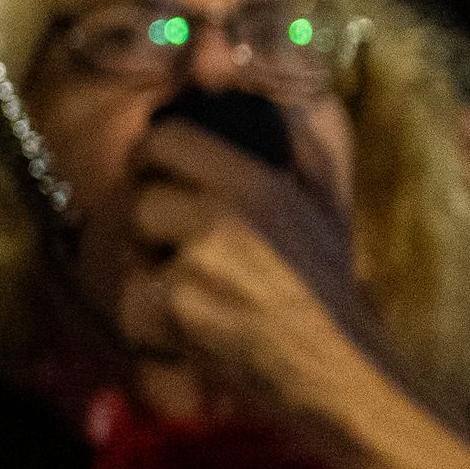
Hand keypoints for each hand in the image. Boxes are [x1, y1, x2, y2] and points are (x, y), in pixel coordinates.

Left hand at [114, 119, 394, 438]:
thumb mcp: (325, 201)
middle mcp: (222, 216)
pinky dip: (151, 328)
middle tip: (176, 254)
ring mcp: (197, 265)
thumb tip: (262, 101)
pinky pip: (132, 308)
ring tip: (193, 296)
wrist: (339, 368)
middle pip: (138, 203)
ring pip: (130, 258)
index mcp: (254, 181)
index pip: (165, 139)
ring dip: (150, 280)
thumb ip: (299, 145)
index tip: (152, 176)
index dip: (148, 157)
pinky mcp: (181, 313)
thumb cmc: (328, 287)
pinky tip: (187, 333)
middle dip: (148, 232)